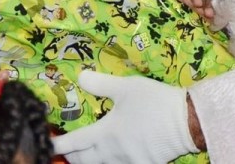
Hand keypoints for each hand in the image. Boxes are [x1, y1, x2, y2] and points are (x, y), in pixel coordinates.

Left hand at [52, 71, 198, 163]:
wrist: (186, 121)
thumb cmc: (154, 101)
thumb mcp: (127, 87)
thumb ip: (101, 84)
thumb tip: (80, 78)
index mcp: (106, 133)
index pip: (74, 142)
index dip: (58, 143)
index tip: (47, 142)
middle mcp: (112, 153)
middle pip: (84, 161)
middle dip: (72, 156)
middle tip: (66, 150)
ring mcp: (128, 163)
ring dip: (89, 162)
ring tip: (85, 154)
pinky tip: (113, 157)